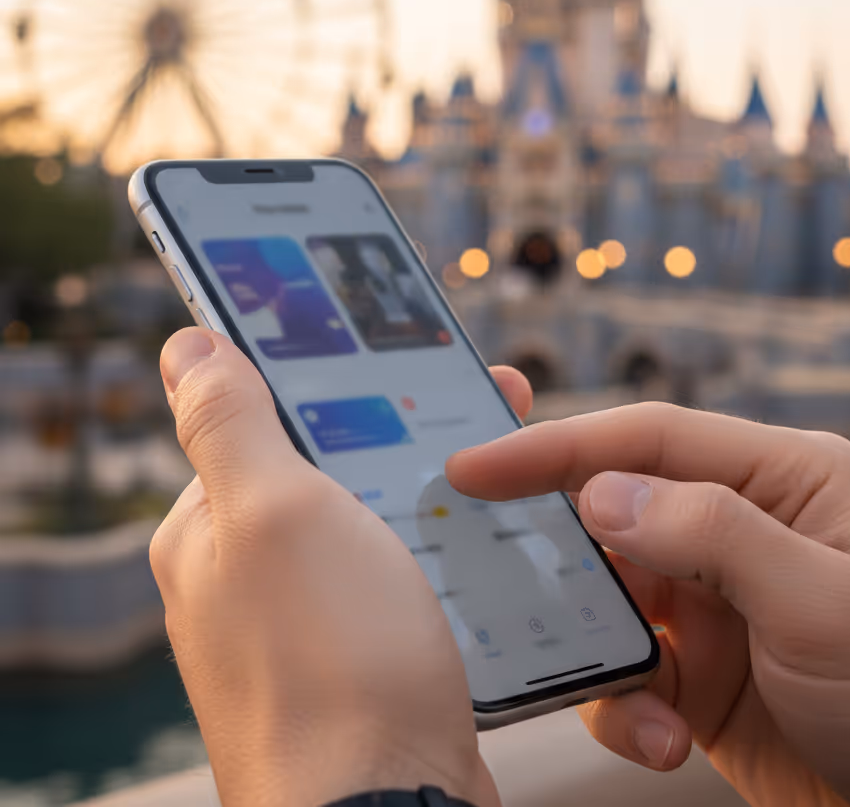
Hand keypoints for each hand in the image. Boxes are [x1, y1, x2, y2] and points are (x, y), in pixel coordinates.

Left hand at [153, 327, 529, 806]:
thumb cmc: (331, 667)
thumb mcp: (275, 512)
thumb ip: (230, 423)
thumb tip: (188, 347)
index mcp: (210, 532)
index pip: (261, 420)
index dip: (329, 378)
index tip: (392, 350)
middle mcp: (249, 578)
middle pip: (328, 470)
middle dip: (399, 431)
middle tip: (474, 405)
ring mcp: (307, 623)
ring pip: (373, 523)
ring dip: (428, 489)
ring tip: (496, 465)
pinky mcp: (360, 659)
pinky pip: (400, 578)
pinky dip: (439, 550)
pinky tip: (482, 543)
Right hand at [447, 401, 849, 806]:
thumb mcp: (823, 604)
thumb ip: (712, 534)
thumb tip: (604, 495)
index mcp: (781, 476)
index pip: (651, 438)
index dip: (558, 445)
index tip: (477, 465)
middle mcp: (739, 523)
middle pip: (614, 506)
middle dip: (557, 542)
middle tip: (483, 559)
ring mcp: (712, 595)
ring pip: (606, 592)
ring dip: (592, 642)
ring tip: (620, 686)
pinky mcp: (694, 663)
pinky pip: (621, 666)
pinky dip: (621, 704)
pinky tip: (661, 739)